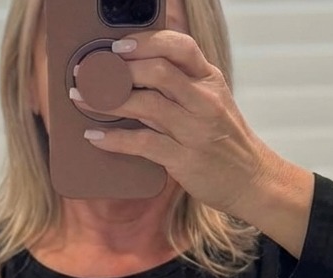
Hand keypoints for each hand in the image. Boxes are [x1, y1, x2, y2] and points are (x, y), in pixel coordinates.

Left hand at [76, 29, 281, 217]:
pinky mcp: (185, 160)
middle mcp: (204, 101)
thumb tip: (134, 73)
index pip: (179, 46)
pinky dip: (114, 139)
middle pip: (158, 71)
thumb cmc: (225, 142)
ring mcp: (195, 131)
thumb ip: (181, 85)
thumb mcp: (211, 104)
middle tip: (89, 73)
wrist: (251, 180)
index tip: (117, 46)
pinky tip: (95, 136)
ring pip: (146, 104)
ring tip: (82, 98)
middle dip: (117, 70)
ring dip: (107, 100)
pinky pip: (143, 143)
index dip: (145, 42)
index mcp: (209, 80)